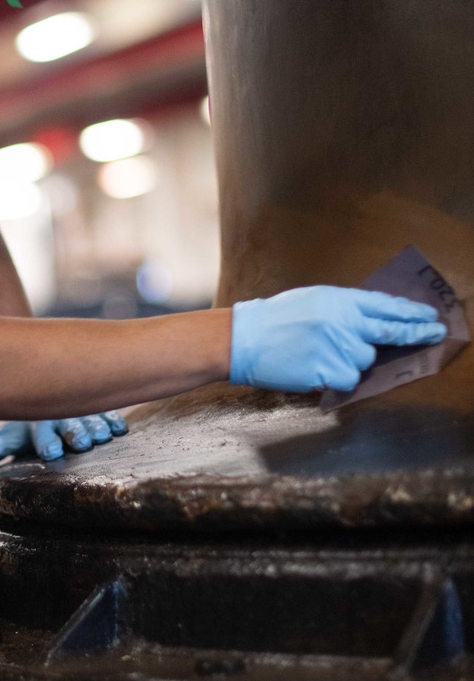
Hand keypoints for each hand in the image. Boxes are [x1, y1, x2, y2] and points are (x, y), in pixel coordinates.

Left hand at [0, 412, 127, 476]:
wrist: (41, 400)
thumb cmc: (25, 430)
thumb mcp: (7, 440)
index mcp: (37, 423)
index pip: (41, 433)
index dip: (46, 442)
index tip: (51, 453)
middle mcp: (60, 416)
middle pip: (68, 424)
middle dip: (75, 432)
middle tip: (81, 443)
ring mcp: (80, 412)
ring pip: (90, 419)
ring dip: (96, 427)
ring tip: (102, 437)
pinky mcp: (97, 411)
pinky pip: (108, 413)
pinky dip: (114, 420)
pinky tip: (119, 430)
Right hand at [229, 286, 445, 392]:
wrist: (245, 338)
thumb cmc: (276, 318)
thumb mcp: (314, 300)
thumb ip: (345, 308)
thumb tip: (376, 319)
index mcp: (340, 301)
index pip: (385, 306)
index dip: (411, 313)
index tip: (430, 317)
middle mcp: (343, 322)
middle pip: (389, 333)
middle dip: (415, 334)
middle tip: (435, 335)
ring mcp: (337, 347)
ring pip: (365, 361)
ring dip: (351, 361)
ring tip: (321, 354)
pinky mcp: (327, 370)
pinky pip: (348, 380)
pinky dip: (336, 378)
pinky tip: (315, 368)